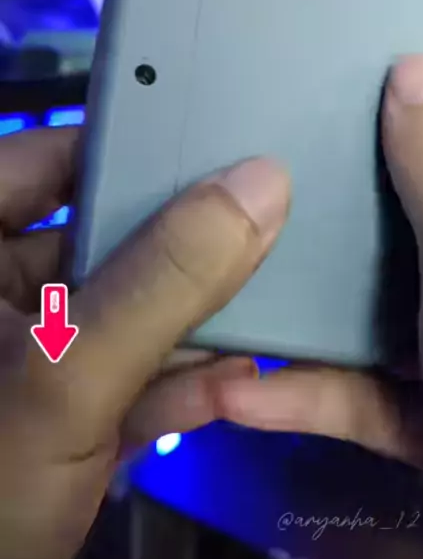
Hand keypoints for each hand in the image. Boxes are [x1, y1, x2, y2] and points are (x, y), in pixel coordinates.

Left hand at [0, 130, 289, 558]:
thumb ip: (163, 281)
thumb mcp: (67, 375)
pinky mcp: (53, 410)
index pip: (48, 159)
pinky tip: (225, 385)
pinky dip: (169, 382)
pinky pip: (118, 373)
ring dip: (187, 324)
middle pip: (99, 238)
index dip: (131, 148)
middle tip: (261, 228)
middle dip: (180, 253)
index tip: (216, 150)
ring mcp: (26, 355)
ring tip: (261, 308)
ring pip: (119, 311)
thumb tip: (259, 186)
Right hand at [218, 56, 422, 507]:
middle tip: (257, 195)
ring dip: (297, 325)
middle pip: (409, 237)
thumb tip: (412, 71)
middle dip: (332, 226)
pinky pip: (364, 396)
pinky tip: (242, 398)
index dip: (407, 127)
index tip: (331, 109)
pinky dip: (306, 396)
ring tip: (224, 300)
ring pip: (375, 319)